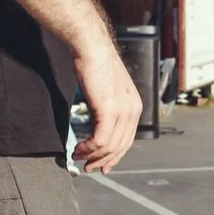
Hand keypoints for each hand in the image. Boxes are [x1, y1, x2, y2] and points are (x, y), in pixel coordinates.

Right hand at [71, 39, 141, 173]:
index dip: (114, 156)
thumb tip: (96, 127)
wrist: (91, 48)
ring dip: (92, 155)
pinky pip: (100, 140)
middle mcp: (133, 110)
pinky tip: (79, 148)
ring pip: (109, 146)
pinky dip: (88, 148)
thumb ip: (106, 110)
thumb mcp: (106, 92)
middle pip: (120, 147)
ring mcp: (123, 111)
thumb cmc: (95, 65)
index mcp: (135, 106)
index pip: (127, 140)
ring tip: (78, 157)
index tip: (101, 164)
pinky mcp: (110, 111)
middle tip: (88, 166)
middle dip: (102, 160)